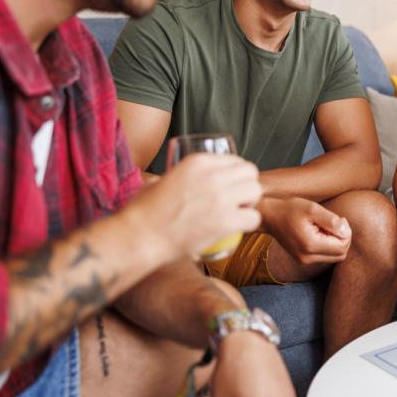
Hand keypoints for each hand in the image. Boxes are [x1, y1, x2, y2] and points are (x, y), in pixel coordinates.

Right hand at [125, 154, 261, 264]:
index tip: (231, 187)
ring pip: (256, 191)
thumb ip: (175, 176)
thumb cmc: (143, 212)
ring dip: (250, 203)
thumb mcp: (161, 180)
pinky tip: (237, 228)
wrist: (140, 236)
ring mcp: (220, 197)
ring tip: (238, 213)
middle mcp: (212, 175)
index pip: (235, 160)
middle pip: (250, 172)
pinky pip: (254, 218)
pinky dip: (248, 224)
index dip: (236, 175)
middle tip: (237, 201)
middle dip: (247, 186)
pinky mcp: (225, 221)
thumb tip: (174, 180)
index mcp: (198, 161)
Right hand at [261, 196, 350, 263]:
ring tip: (324, 227)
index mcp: (311, 246)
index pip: (342, 247)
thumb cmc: (290, 209)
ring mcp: (305, 260)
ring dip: (336, 242)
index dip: (346, 233)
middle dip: (342, 238)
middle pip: (341, 254)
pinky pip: (325, 256)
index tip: (338, 219)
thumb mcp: (313, 209)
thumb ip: (332, 221)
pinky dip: (328, 245)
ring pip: (334, 256)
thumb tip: (345, 232)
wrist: (270, 216)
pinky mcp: (303, 259)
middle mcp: (308, 258)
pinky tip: (319, 232)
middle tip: (334, 222)